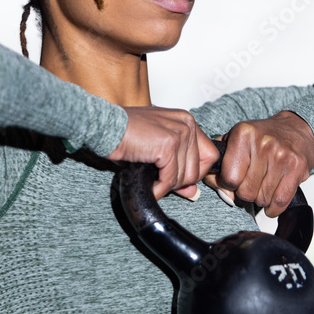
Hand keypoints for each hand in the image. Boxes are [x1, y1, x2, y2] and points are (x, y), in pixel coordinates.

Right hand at [105, 106, 220, 200]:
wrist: (104, 126)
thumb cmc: (124, 134)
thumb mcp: (157, 150)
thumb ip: (178, 169)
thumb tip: (193, 192)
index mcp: (186, 121)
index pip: (209, 154)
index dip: (194, 173)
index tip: (178, 180)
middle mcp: (187, 123)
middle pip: (198, 168)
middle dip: (179, 181)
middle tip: (160, 181)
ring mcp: (179, 133)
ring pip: (186, 176)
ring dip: (168, 185)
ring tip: (152, 180)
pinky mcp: (168, 145)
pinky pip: (170, 178)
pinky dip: (159, 188)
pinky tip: (149, 186)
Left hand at [201, 110, 313, 217]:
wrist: (294, 127)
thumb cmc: (261, 137)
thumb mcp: (234, 141)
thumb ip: (218, 167)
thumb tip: (224, 194)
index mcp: (243, 134)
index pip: (229, 178)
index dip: (229, 184)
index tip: (235, 179)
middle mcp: (263, 143)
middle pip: (246, 192)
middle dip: (247, 192)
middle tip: (252, 182)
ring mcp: (282, 155)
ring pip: (263, 198)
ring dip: (261, 198)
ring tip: (264, 184)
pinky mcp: (297, 167)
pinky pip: (280, 201)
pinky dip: (274, 208)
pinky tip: (272, 201)